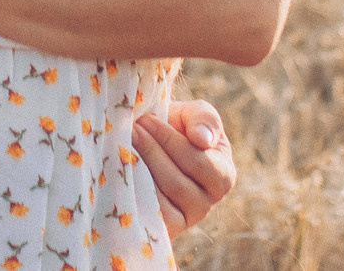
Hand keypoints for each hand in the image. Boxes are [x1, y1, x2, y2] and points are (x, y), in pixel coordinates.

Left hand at [134, 99, 235, 237]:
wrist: (148, 143)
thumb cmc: (175, 127)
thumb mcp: (194, 115)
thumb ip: (205, 120)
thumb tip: (202, 140)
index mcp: (222, 175)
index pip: (199, 163)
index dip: (170, 141)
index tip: (145, 120)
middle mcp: (206, 202)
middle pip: (178, 184)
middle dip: (150, 153)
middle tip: (130, 130)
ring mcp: (184, 220)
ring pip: (162, 201)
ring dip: (139, 170)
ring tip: (122, 145)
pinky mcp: (163, 229)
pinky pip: (149, 217)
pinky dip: (133, 193)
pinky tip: (120, 171)